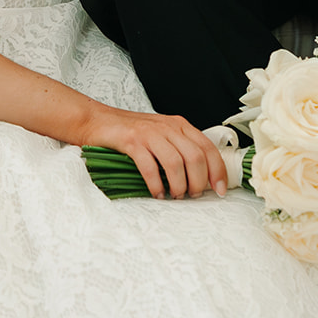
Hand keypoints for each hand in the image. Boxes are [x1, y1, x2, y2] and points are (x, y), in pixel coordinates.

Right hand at [82, 105, 228, 198]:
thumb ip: (180, 150)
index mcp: (180, 126)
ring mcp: (150, 133)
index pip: (209, 148)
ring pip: (176, 163)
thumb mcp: (162, 136)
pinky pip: (150, 167)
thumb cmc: (131, 133)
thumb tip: (201, 177)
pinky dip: (156, 185)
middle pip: (196, 157)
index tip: (220, 190)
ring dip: (179, 186)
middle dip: (198, 182)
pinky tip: (156, 193)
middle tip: (192, 195)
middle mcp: (169, 127)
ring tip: (175, 196)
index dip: (217, 171)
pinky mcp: (132, 142)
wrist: (97, 121)